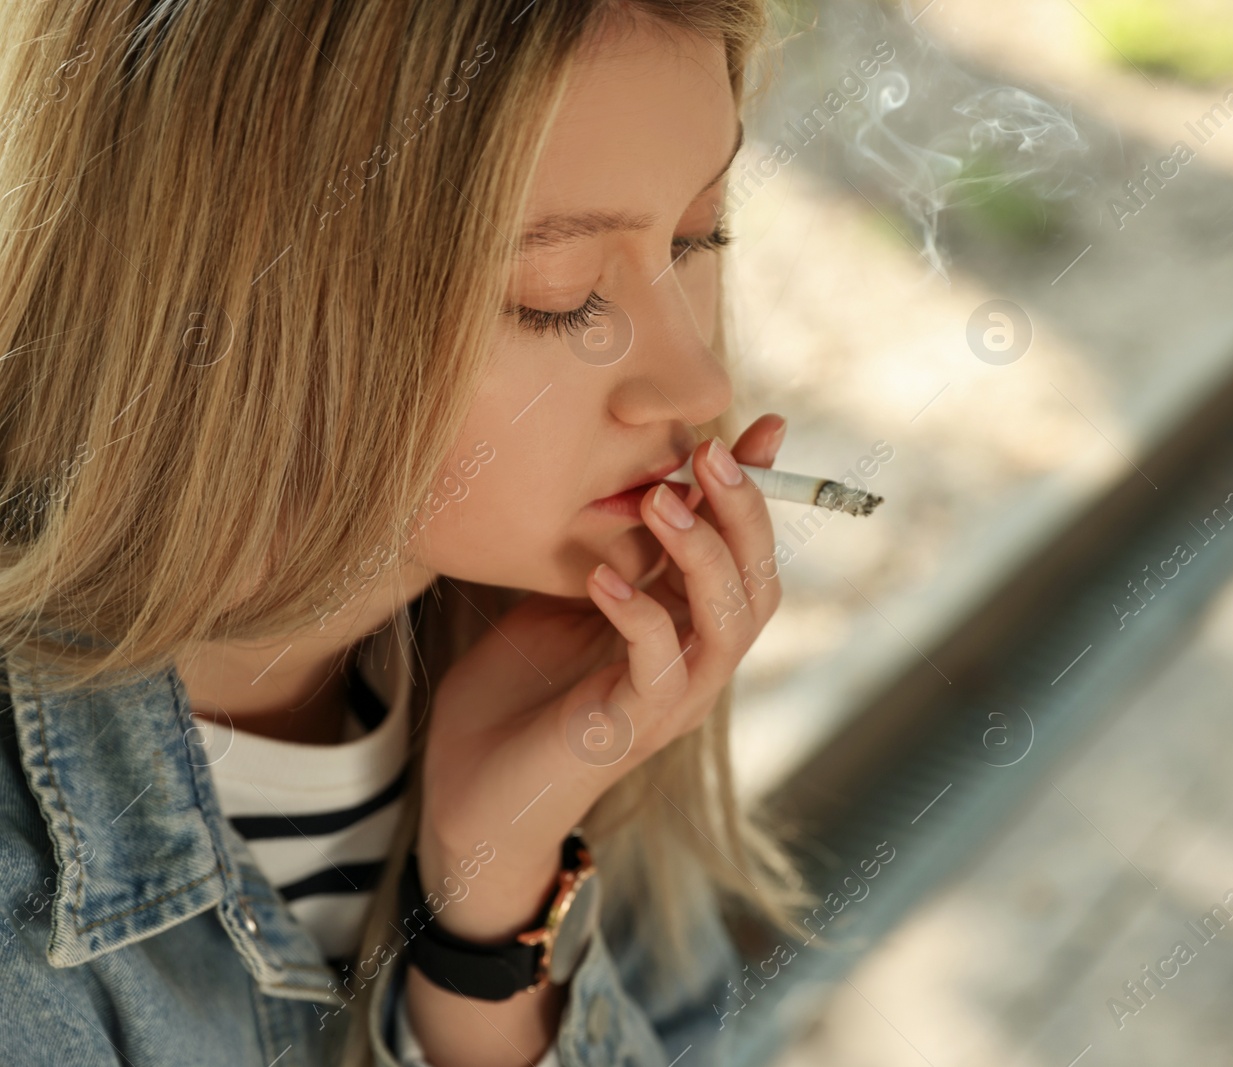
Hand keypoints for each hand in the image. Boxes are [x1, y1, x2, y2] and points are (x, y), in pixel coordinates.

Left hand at [414, 414, 786, 941]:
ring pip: (729, 624)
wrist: (470, 791)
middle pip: (759, 583)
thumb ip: (609, 546)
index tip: (761, 426)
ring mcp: (671, 701)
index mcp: (688, 627)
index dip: (761, 491)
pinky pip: (658, 667)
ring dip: (704, 556)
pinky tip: (602, 576)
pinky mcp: (628, 731)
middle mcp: (697, 663)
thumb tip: (627, 469)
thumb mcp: (566, 596)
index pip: (747, 551)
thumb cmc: (516, 691)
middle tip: (708, 452)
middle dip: (744, 512)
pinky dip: (638, 615)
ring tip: (661, 501)